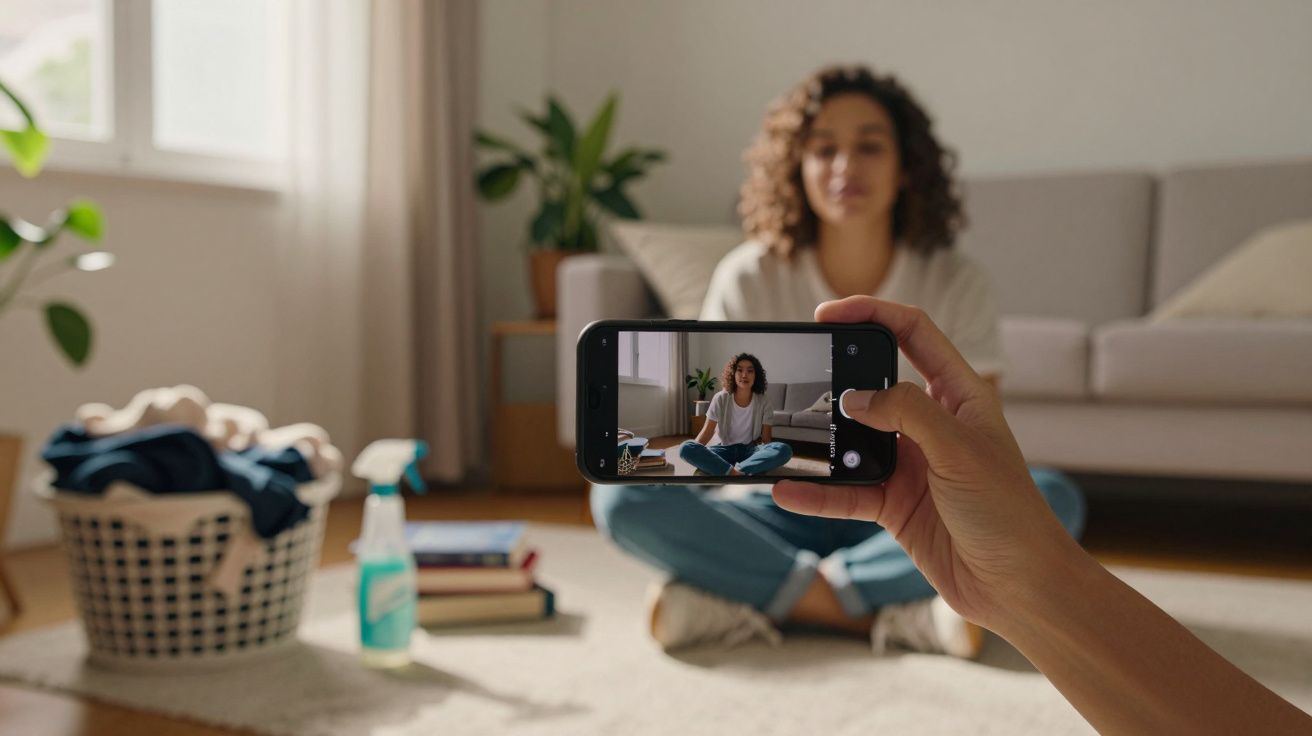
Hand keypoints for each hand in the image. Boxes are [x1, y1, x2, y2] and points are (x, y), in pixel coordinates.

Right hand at [772, 297, 1080, 628]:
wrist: (1018, 587)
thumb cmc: (1010, 514)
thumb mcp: (960, 450)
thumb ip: (907, 414)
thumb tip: (854, 398)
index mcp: (960, 395)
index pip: (913, 334)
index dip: (872, 314)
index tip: (828, 314)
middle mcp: (932, 424)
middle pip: (873, 384)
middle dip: (836, 377)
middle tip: (800, 374)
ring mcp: (910, 464)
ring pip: (852, 441)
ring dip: (820, 441)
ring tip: (786, 438)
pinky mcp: (893, 504)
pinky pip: (845, 491)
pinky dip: (817, 493)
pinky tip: (789, 491)